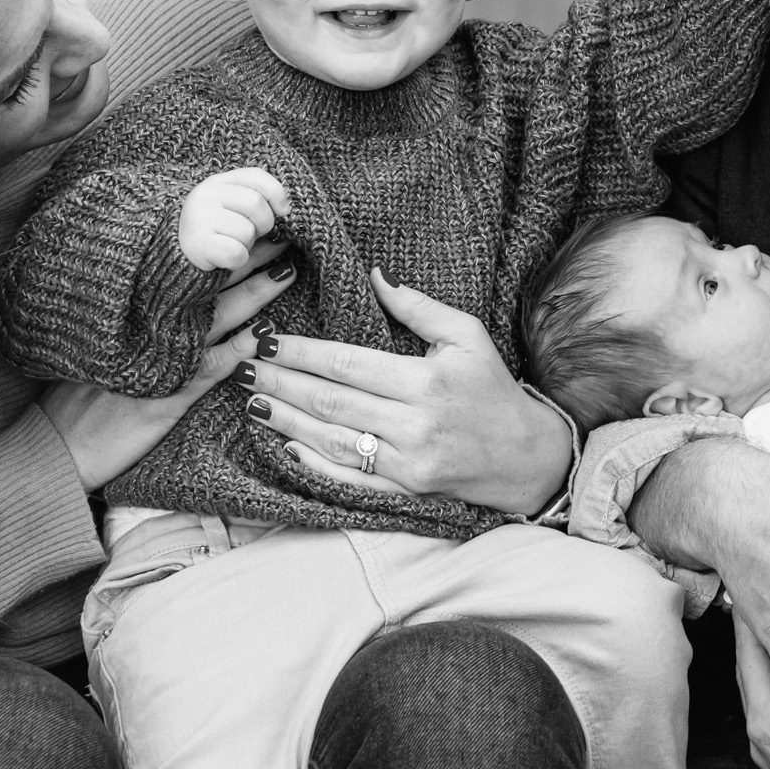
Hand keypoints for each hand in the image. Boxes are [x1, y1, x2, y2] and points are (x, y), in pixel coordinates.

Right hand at [42, 241, 293, 488]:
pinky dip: (239, 349)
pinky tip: (263, 334)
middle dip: (245, 259)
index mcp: (135, 312)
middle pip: (207, 285)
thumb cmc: (77, 396)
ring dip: (254, 294)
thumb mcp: (101, 347)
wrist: (57, 444)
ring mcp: (163, 359)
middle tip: (279, 234)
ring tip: (284, 272)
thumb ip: (131, 319)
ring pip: (218, 317)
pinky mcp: (170, 395)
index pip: (184, 273)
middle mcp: (150, 327)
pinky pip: (212, 367)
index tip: (244, 225)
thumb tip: (164, 295)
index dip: (217, 249)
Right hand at [177, 167, 288, 271]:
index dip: (276, 193)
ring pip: (247, 231)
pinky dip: (236, 262)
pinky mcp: (195, 242)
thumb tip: (286, 222)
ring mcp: (198, 216)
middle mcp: (204, 194)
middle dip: (262, 225)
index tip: (282, 211)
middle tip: (247, 235)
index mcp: (217, 182)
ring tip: (228, 245)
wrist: (174, 259)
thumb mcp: (236, 218)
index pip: (256, 176)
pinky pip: (236, 253)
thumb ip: (261, 214)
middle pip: (256, 204)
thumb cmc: (214, 237)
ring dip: (246, 246)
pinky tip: (221, 259)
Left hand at [232, 269, 569, 514]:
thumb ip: (419, 308)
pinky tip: (286, 444)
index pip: (347, 364)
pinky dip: (314, 462)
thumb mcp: (467, 337)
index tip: (267, 340)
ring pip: (332, 440)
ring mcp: (408, 463)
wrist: (527, 458)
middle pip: (330, 401)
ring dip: (286, 420)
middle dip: (280, 382)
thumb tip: (374, 277)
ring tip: (252, 400)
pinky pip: (349, 478)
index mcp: (427, 382)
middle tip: (242, 366)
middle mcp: (414, 424)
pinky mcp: (405, 491)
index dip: (301, 352)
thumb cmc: (494, 390)